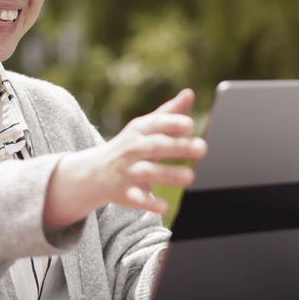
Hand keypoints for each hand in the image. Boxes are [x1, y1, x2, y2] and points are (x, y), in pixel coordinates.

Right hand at [43, 89, 206, 227]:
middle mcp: (133, 149)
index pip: (155, 123)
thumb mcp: (146, 127)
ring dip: (170, 174)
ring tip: (190, 177)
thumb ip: (170, 112)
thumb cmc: (131, 145)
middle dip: (178, 147)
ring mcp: (128, 172)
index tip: (189, 124)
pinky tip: (164, 206)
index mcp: (139, 130)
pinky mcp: (126, 194)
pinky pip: (138, 199)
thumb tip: (190, 93)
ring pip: (149, 172)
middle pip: (156, 146)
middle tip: (203, 148)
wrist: (95, 173)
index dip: (172, 123)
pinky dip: (150, 203)